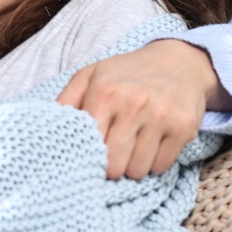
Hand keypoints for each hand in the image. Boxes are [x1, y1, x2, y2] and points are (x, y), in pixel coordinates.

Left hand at [56, 39, 228, 179]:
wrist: (180, 61)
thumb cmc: (127, 73)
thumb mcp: (91, 75)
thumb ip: (66, 101)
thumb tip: (47, 130)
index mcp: (104, 91)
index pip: (88, 145)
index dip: (87, 155)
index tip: (89, 154)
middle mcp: (133, 103)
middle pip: (113, 166)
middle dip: (110, 166)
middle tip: (112, 155)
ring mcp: (161, 116)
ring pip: (138, 170)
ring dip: (132, 166)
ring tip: (132, 147)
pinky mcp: (184, 128)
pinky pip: (161, 166)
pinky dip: (154, 162)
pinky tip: (152, 144)